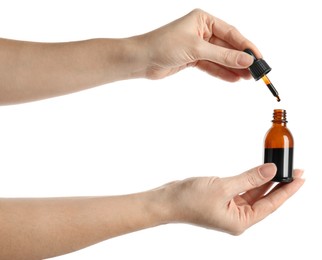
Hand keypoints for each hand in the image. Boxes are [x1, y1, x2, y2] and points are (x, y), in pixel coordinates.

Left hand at [141, 9, 260, 81]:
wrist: (142, 59)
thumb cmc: (164, 45)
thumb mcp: (197, 49)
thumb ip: (222, 55)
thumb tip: (246, 60)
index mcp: (204, 20)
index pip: (231, 33)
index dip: (246, 46)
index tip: (259, 57)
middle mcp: (202, 31)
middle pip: (227, 47)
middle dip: (241, 59)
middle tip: (256, 71)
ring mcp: (198, 46)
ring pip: (220, 58)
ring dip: (233, 68)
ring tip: (248, 78)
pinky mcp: (193, 59)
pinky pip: (211, 66)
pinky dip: (221, 72)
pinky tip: (233, 79)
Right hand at [160, 163, 303, 234]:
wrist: (168, 200)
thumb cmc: (190, 200)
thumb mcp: (224, 187)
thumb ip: (249, 178)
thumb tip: (271, 170)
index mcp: (240, 221)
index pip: (271, 205)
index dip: (287, 190)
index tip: (300, 178)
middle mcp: (237, 217)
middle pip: (264, 199)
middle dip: (279, 185)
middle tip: (294, 170)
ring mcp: (229, 208)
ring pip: (254, 193)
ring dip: (265, 181)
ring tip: (280, 169)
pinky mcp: (223, 199)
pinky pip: (242, 189)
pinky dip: (251, 180)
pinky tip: (259, 172)